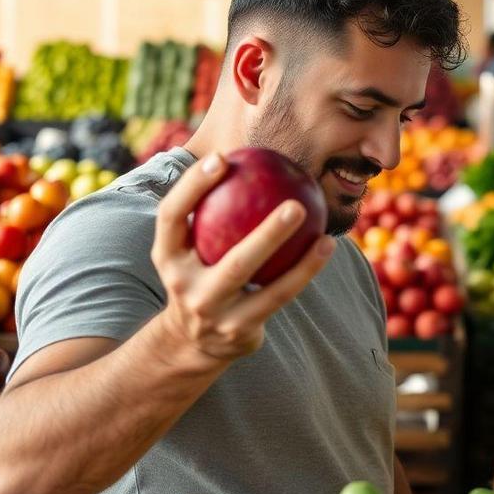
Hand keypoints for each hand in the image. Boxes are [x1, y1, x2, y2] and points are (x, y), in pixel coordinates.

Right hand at [149, 152, 335, 367]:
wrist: (191, 341)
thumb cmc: (198, 273)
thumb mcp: (186, 247)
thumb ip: (207, 209)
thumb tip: (242, 152)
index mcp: (166, 257)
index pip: (172, 217)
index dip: (191, 187)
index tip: (221, 158)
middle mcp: (186, 287)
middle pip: (232, 262)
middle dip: (266, 235)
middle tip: (296, 204)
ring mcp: (214, 313)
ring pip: (264, 287)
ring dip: (299, 262)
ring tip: (323, 234)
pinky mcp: (240, 331)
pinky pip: (280, 296)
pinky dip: (305, 271)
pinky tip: (327, 245)